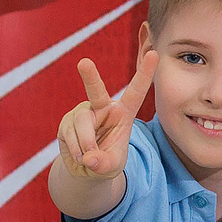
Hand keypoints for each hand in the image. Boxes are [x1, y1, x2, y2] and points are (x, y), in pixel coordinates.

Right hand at [56, 50, 156, 181]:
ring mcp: (83, 112)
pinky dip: (75, 149)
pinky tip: (80, 154)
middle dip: (90, 77)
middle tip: (84, 63)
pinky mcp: (67, 121)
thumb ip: (104, 163)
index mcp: (123, 113)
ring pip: (82, 123)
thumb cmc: (107, 161)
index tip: (154, 54)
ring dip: (86, 144)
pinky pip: (69, 134)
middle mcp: (102, 107)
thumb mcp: (112, 166)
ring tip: (89, 156)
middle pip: (96, 91)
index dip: (144, 73)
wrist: (86, 168)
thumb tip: (89, 159)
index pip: (136, 91)